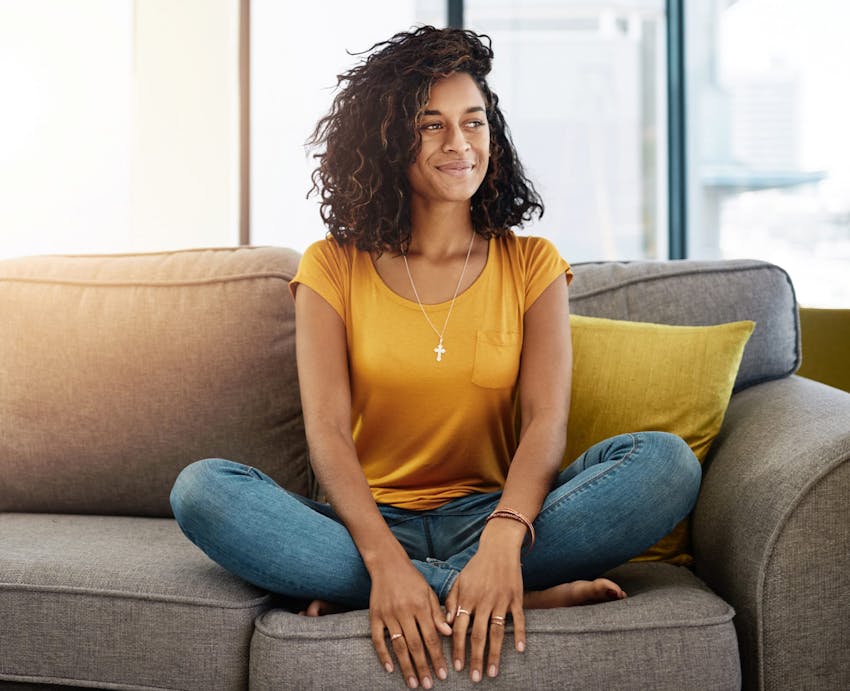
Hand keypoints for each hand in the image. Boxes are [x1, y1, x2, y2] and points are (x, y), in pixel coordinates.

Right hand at [369, 559, 451, 688]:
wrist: (387, 564)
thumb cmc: (412, 579)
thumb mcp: (429, 592)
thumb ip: (438, 614)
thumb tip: (449, 634)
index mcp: (421, 606)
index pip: (431, 637)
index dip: (437, 657)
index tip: (443, 674)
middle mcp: (404, 611)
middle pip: (415, 645)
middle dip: (423, 667)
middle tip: (428, 685)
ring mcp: (388, 614)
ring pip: (398, 645)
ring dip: (406, 666)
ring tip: (413, 682)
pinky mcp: (374, 615)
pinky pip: (378, 639)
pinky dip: (383, 655)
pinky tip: (389, 668)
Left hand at [444, 522, 526, 680]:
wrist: (498, 548)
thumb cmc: (477, 566)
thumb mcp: (460, 581)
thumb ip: (452, 602)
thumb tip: (448, 626)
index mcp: (467, 598)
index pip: (461, 630)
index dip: (458, 649)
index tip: (457, 668)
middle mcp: (483, 601)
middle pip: (478, 635)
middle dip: (475, 658)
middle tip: (474, 678)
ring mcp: (500, 600)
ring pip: (497, 632)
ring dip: (494, 654)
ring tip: (492, 672)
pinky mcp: (516, 597)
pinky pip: (518, 619)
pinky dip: (519, 634)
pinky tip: (520, 650)